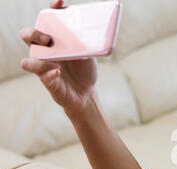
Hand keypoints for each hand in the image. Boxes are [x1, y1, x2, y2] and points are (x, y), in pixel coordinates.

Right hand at [19, 0, 97, 115]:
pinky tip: (57, 72)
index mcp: (54, 38)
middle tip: (50, 39)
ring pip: (28, 59)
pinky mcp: (47, 80)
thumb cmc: (84, 69)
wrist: (86, 92)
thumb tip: (87, 39)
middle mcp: (44, 50)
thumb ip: (88, 45)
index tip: (59, 3)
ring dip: (39, 58)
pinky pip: (41, 75)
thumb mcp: (90, 55)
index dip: (52, 8)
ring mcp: (43, 65)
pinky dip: (48, 73)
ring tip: (55, 62)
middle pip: (27, 35)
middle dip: (35, 33)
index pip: (48, 19)